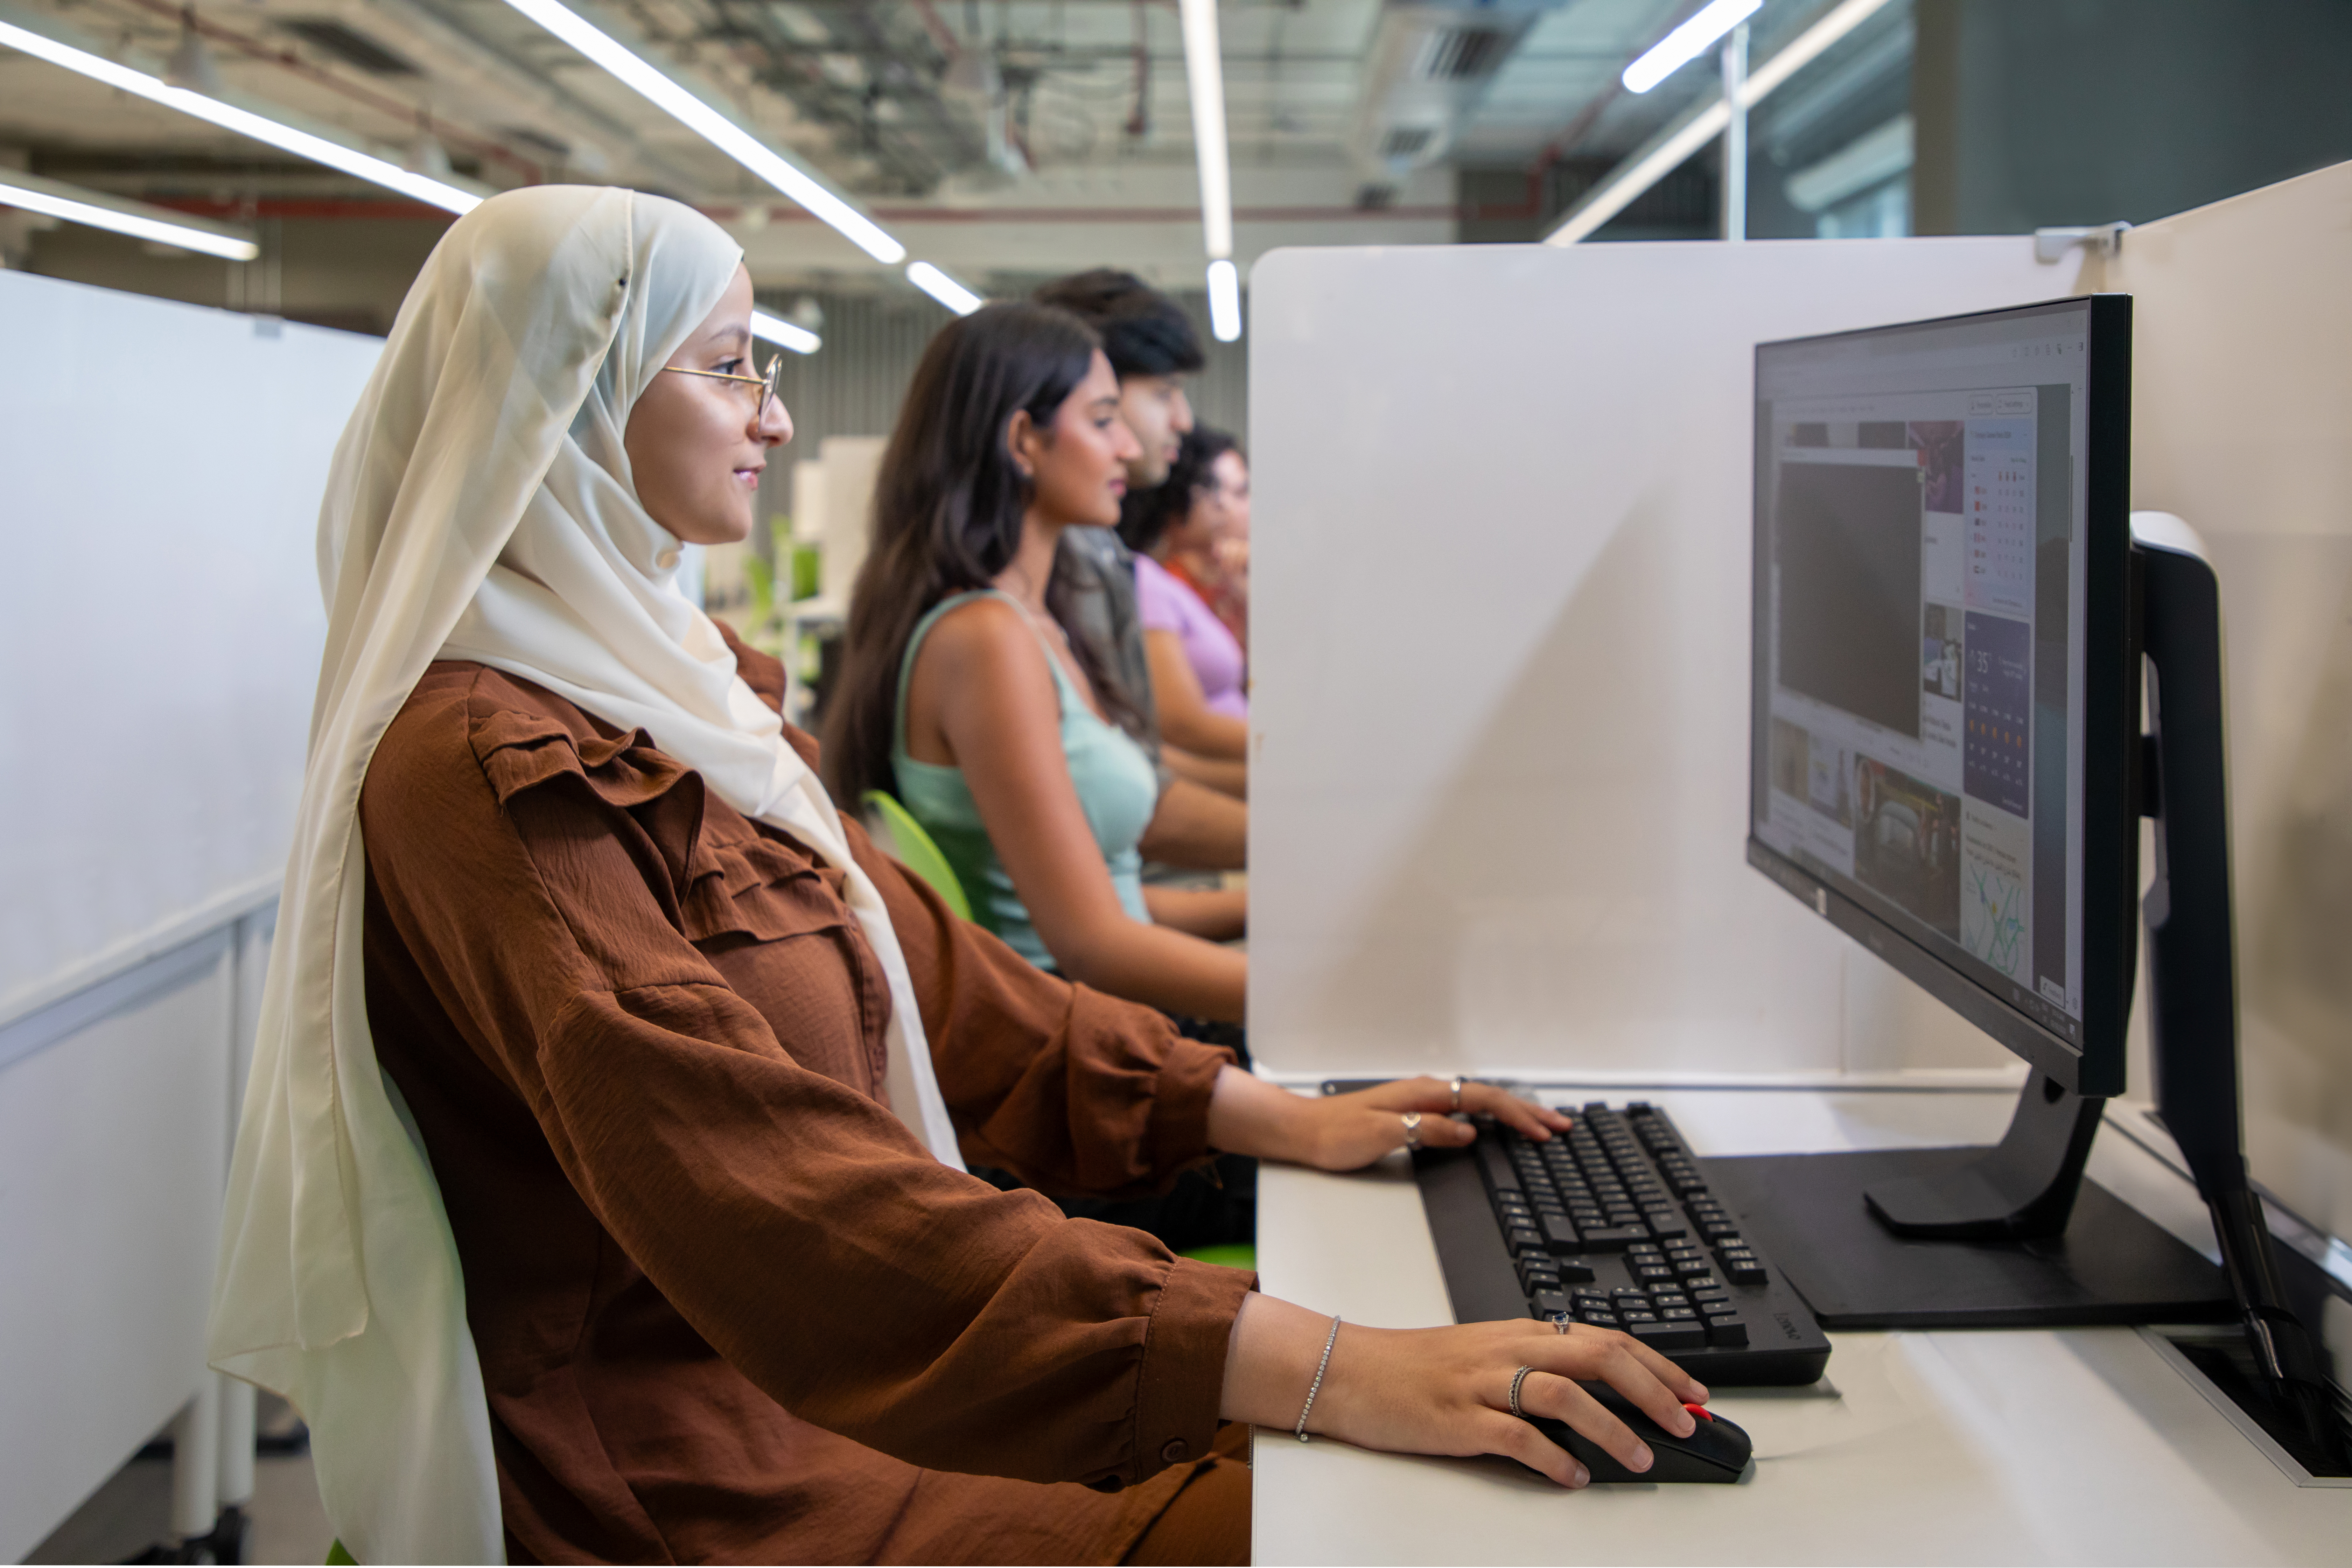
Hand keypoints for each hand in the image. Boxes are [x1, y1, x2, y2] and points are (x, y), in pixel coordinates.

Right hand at [1221, 1297, 1707, 1486]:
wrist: (1351, 1371)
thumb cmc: (1417, 1366)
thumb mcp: (1485, 1353)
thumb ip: (1537, 1364)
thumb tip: (1598, 1392)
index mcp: (1521, 1333)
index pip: (1606, 1337)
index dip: (1658, 1364)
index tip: (1694, 1391)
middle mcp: (1509, 1351)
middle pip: (1598, 1355)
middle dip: (1652, 1390)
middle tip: (1685, 1421)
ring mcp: (1483, 1383)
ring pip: (1564, 1392)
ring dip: (1611, 1426)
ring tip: (1639, 1457)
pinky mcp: (1457, 1418)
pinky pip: (1516, 1436)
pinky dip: (1552, 1457)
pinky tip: (1573, 1476)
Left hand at [1294, 1076, 1569, 1171]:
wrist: (1302, 1131)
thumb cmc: (1335, 1134)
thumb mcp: (1381, 1133)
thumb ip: (1426, 1130)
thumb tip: (1466, 1131)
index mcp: (1422, 1093)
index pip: (1482, 1100)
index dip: (1517, 1116)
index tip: (1544, 1132)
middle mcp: (1426, 1092)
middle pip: (1488, 1097)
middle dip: (1527, 1110)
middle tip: (1561, 1125)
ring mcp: (1422, 1102)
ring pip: (1478, 1103)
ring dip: (1512, 1112)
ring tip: (1542, 1124)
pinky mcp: (1415, 1114)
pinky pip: (1463, 1111)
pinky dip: (1490, 1117)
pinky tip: (1497, 1125)